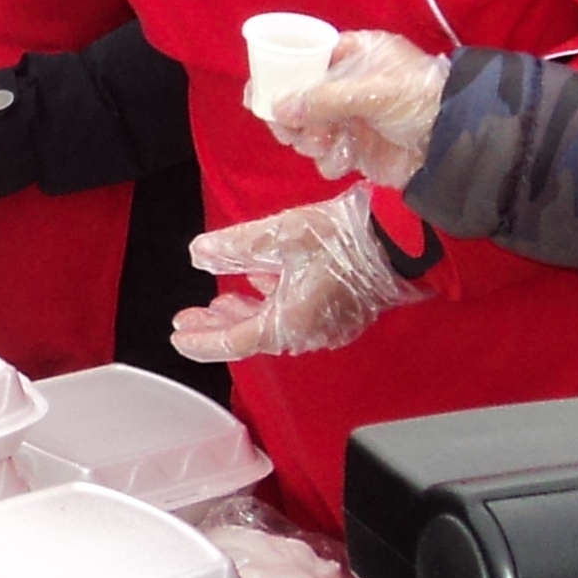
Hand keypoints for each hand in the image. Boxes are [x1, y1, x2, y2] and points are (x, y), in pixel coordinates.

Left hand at [173, 188, 425, 362]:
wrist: (400, 240)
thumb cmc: (341, 239)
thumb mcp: (278, 236)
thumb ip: (233, 247)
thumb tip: (199, 254)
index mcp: (289, 324)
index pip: (234, 341)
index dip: (202, 340)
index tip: (178, 335)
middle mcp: (308, 334)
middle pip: (251, 337)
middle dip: (217, 328)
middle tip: (188, 320)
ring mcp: (328, 326)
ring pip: (273, 326)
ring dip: (244, 315)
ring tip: (220, 303)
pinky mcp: (343, 312)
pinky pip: (295, 316)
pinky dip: (270, 304)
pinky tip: (262, 283)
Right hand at [259, 29, 448, 191]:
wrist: (455, 145)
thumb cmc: (419, 100)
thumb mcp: (372, 91)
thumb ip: (323, 99)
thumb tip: (278, 108)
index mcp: (354, 54)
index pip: (306, 57)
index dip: (281, 74)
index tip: (259, 93)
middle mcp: (347, 84)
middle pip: (297, 98)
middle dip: (290, 116)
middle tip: (289, 131)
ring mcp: (350, 118)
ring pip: (306, 130)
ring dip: (308, 141)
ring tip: (324, 145)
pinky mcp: (356, 149)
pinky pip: (325, 156)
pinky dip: (329, 161)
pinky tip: (345, 160)